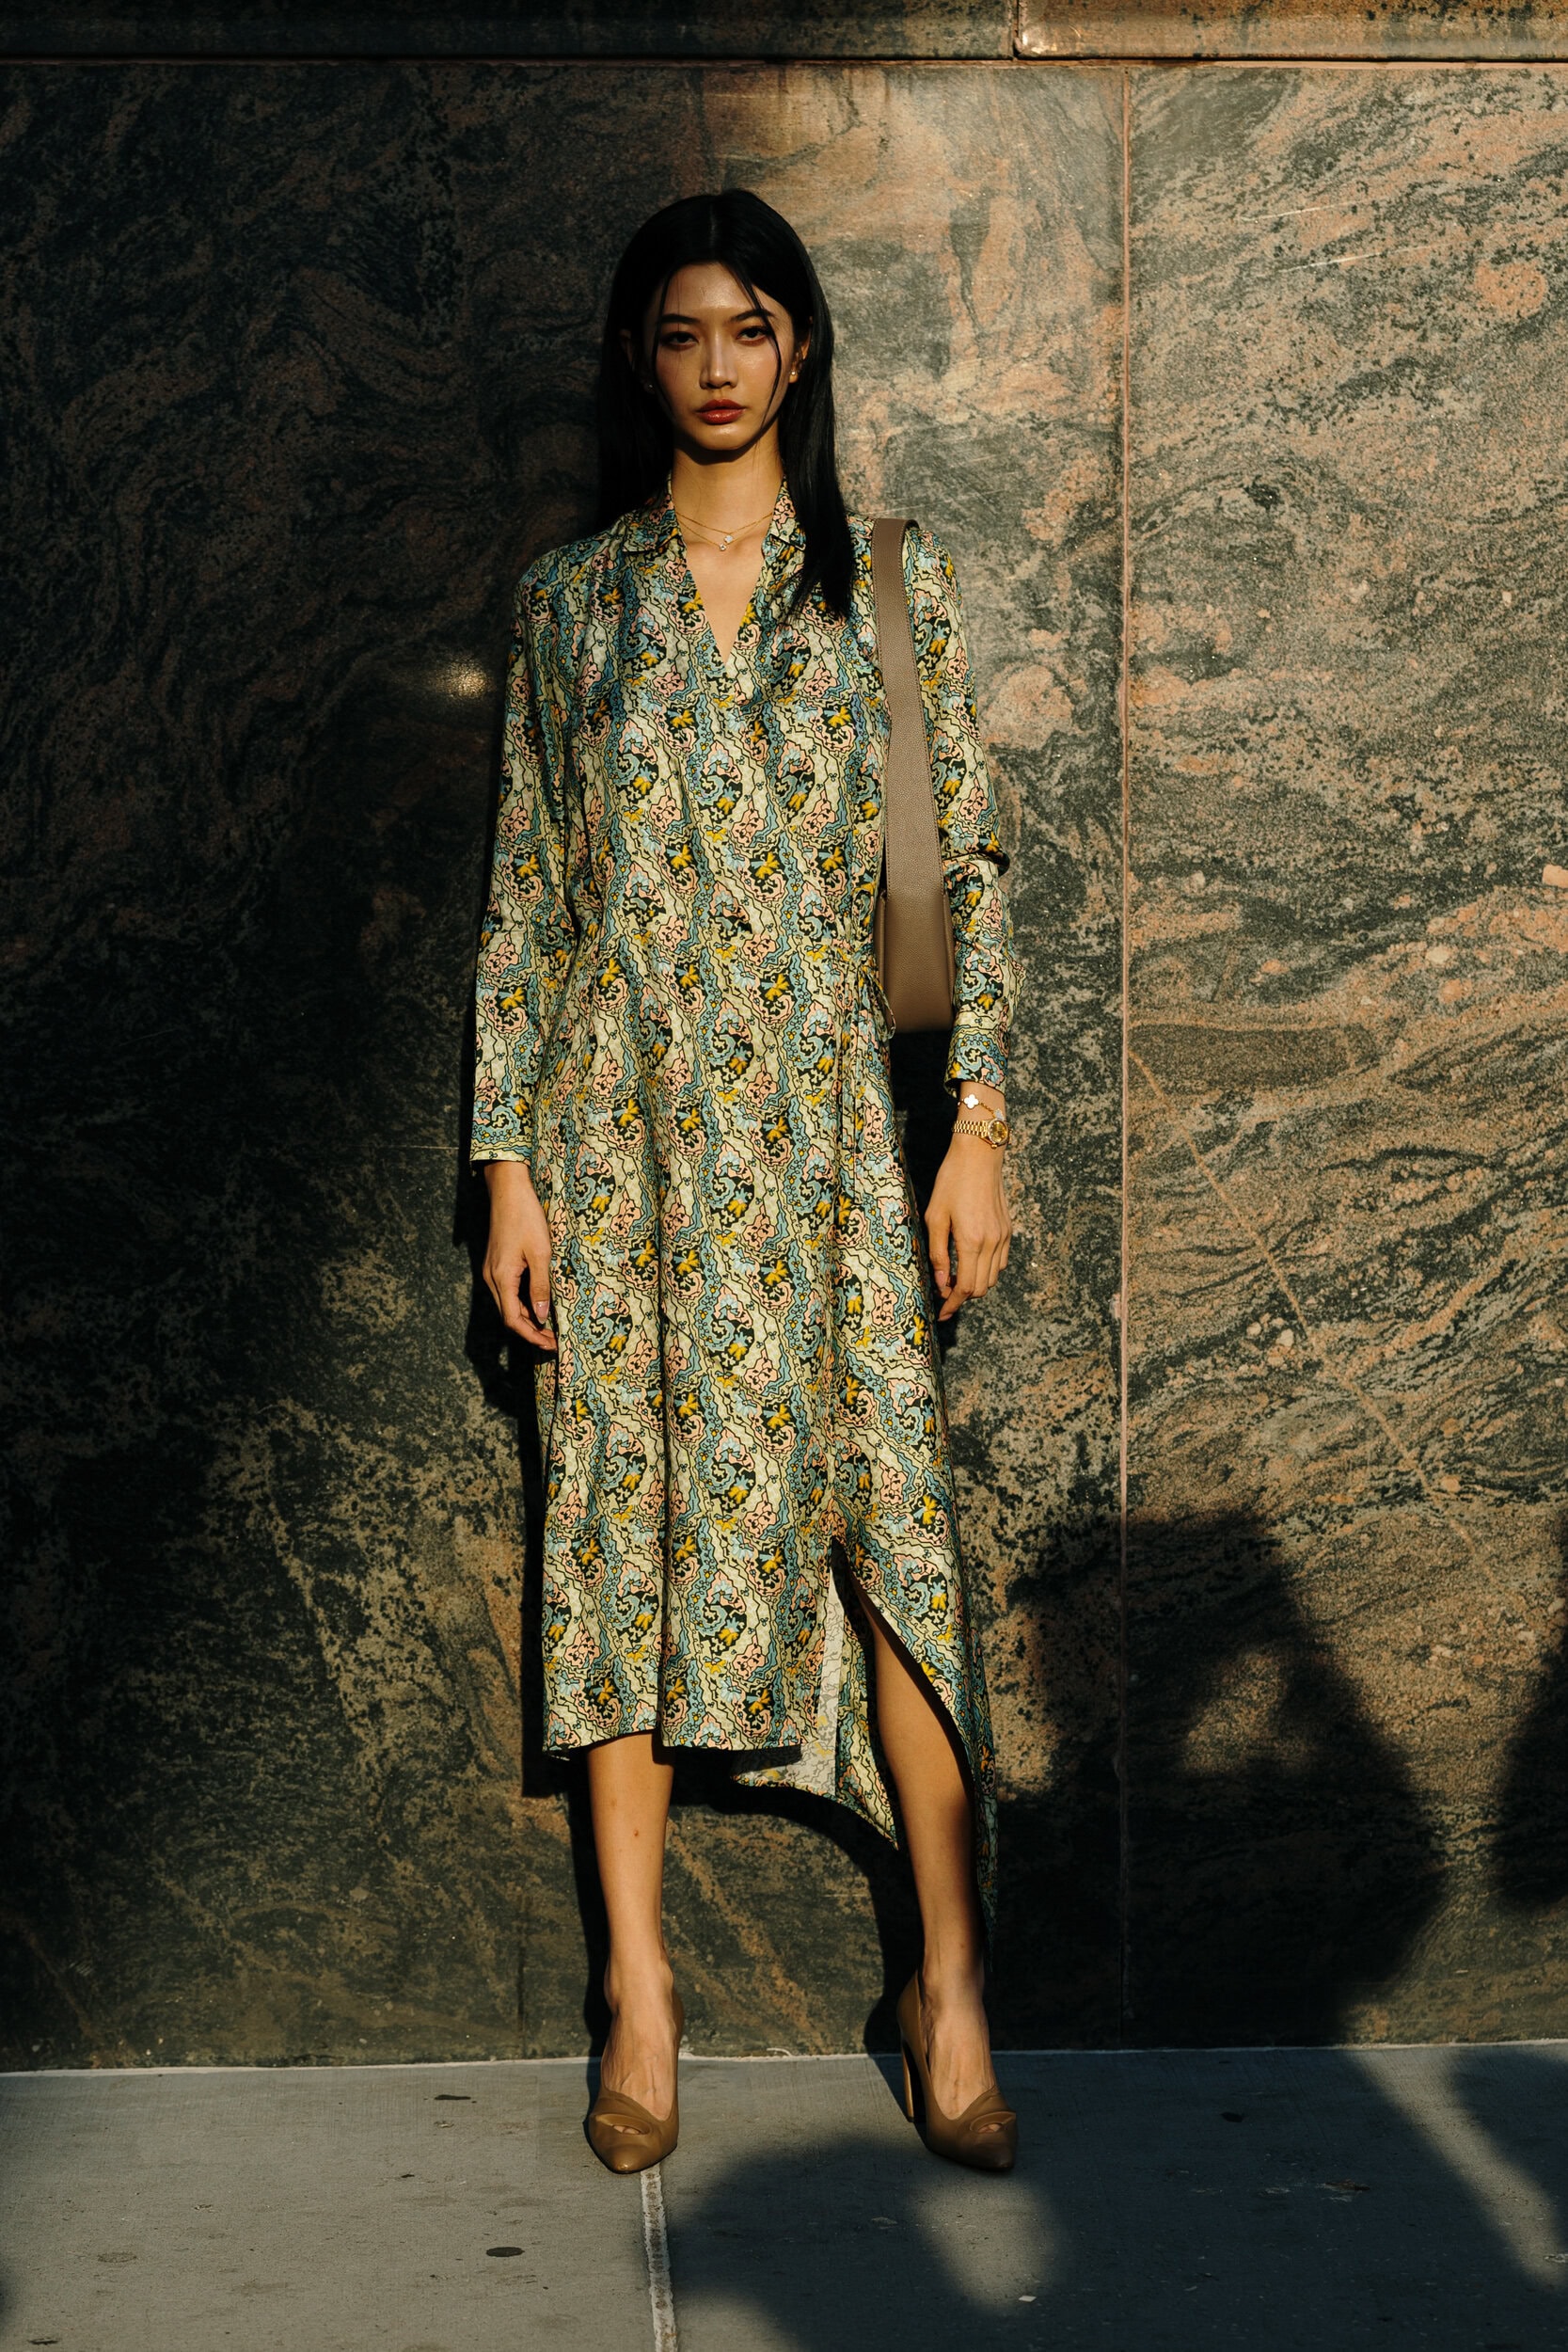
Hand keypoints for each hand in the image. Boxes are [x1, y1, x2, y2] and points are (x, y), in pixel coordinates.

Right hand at [480, 1160, 557, 1350]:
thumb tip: (542, 1316)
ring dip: (527, 1318)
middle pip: (509, 1316)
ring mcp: (491, 1271)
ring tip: (550, 1327)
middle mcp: (491, 1278)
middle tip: (554, 1341)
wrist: (508, 1190)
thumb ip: (541, 1287)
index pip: (513, 1320)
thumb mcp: (540, 1253)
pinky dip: (522, 1303)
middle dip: (531, 1331)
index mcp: (501, 1278)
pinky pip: (507, 1291)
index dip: (532, 1336)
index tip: (551, 1345)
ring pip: (508, 1304)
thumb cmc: (526, 1218)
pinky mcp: (496, 1264)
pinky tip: (538, 1304)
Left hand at [925, 1119, 1011, 1321]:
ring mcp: (1003, 1237)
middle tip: (943, 1295)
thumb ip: (938, 1253)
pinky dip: (987, 1271)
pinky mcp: (1008, 1230)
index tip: (941, 1314)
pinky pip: (1001, 1263)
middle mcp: (992, 1243)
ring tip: (955, 1278)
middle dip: (962, 1298)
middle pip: (981, 1288)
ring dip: (975, 1284)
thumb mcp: (935, 1217)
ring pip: (993, 1278)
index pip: (965, 1288)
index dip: (952, 1305)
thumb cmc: (951, 1183)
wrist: (979, 1156)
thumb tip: (941, 1283)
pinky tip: (971, 1262)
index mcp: (972, 1241)